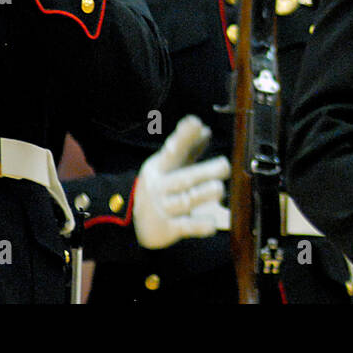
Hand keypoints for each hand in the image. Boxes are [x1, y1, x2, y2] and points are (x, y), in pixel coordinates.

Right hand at [133, 115, 230, 249]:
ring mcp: (163, 208)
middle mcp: (160, 187)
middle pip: (185, 178)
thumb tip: (206, 130)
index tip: (196, 123)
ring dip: (204, 194)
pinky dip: (199, 225)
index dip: (184, 136)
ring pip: (187, 200)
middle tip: (224, 166)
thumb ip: (188, 149)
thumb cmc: (161, 186)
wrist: (128, 221)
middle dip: (205, 172)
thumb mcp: (169, 166)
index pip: (174, 149)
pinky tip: (212, 223)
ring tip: (218, 188)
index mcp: (160, 167)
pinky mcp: (167, 229)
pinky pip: (186, 226)